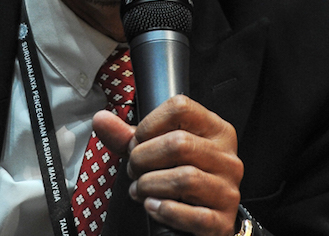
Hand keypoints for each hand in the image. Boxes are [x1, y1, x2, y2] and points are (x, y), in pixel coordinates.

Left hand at [94, 95, 242, 235]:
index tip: (137, 141)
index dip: (149, 124)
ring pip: (185, 178)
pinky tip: (153, 207)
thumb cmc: (183, 175)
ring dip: (150, 186)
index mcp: (214, 130)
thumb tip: (100, 119)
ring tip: (140, 189)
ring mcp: (228, 189)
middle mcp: (226, 156)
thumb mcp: (158, 150)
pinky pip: (193, 215)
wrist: (209, 216)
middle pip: (179, 143)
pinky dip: (165, 211)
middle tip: (134, 170)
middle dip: (143, 158)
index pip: (181, 107)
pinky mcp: (223, 220)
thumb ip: (129, 136)